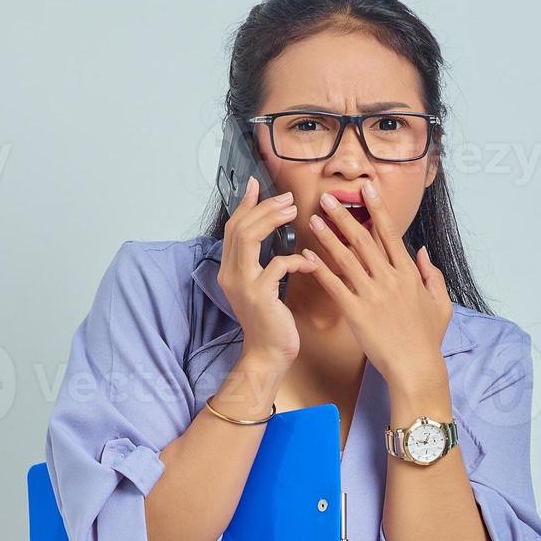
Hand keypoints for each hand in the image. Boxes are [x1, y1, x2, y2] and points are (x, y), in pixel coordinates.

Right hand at [217, 175, 319, 370]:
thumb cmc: (271, 321)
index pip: (233, 227)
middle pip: (240, 226)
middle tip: (287, 199)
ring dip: (273, 221)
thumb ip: (261, 262)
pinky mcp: (259, 295)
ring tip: (294, 213)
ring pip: (250, 237)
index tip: (256, 186)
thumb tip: (272, 233)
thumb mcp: (262, 286)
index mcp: (230, 270)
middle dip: (264, 207)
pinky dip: (296, 259)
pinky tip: (311, 263)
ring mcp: (242, 284)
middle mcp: (230, 274)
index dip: (245, 205)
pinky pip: (277, 265)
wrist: (268, 354)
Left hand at [304, 184, 452, 384]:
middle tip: (328, 198)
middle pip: (364, 239)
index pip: (390, 234)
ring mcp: (372, 295)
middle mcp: (389, 279)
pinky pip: (334, 285)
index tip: (366, 190)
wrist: (415, 367)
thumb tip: (421, 250)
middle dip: (345, 215)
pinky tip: (307, 255)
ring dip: (328, 235)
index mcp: (408, 274)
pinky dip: (320, 267)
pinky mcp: (355, 312)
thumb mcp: (441, 303)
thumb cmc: (427, 338)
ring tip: (314, 219)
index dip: (377, 209)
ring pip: (346, 257)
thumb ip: (431, 274)